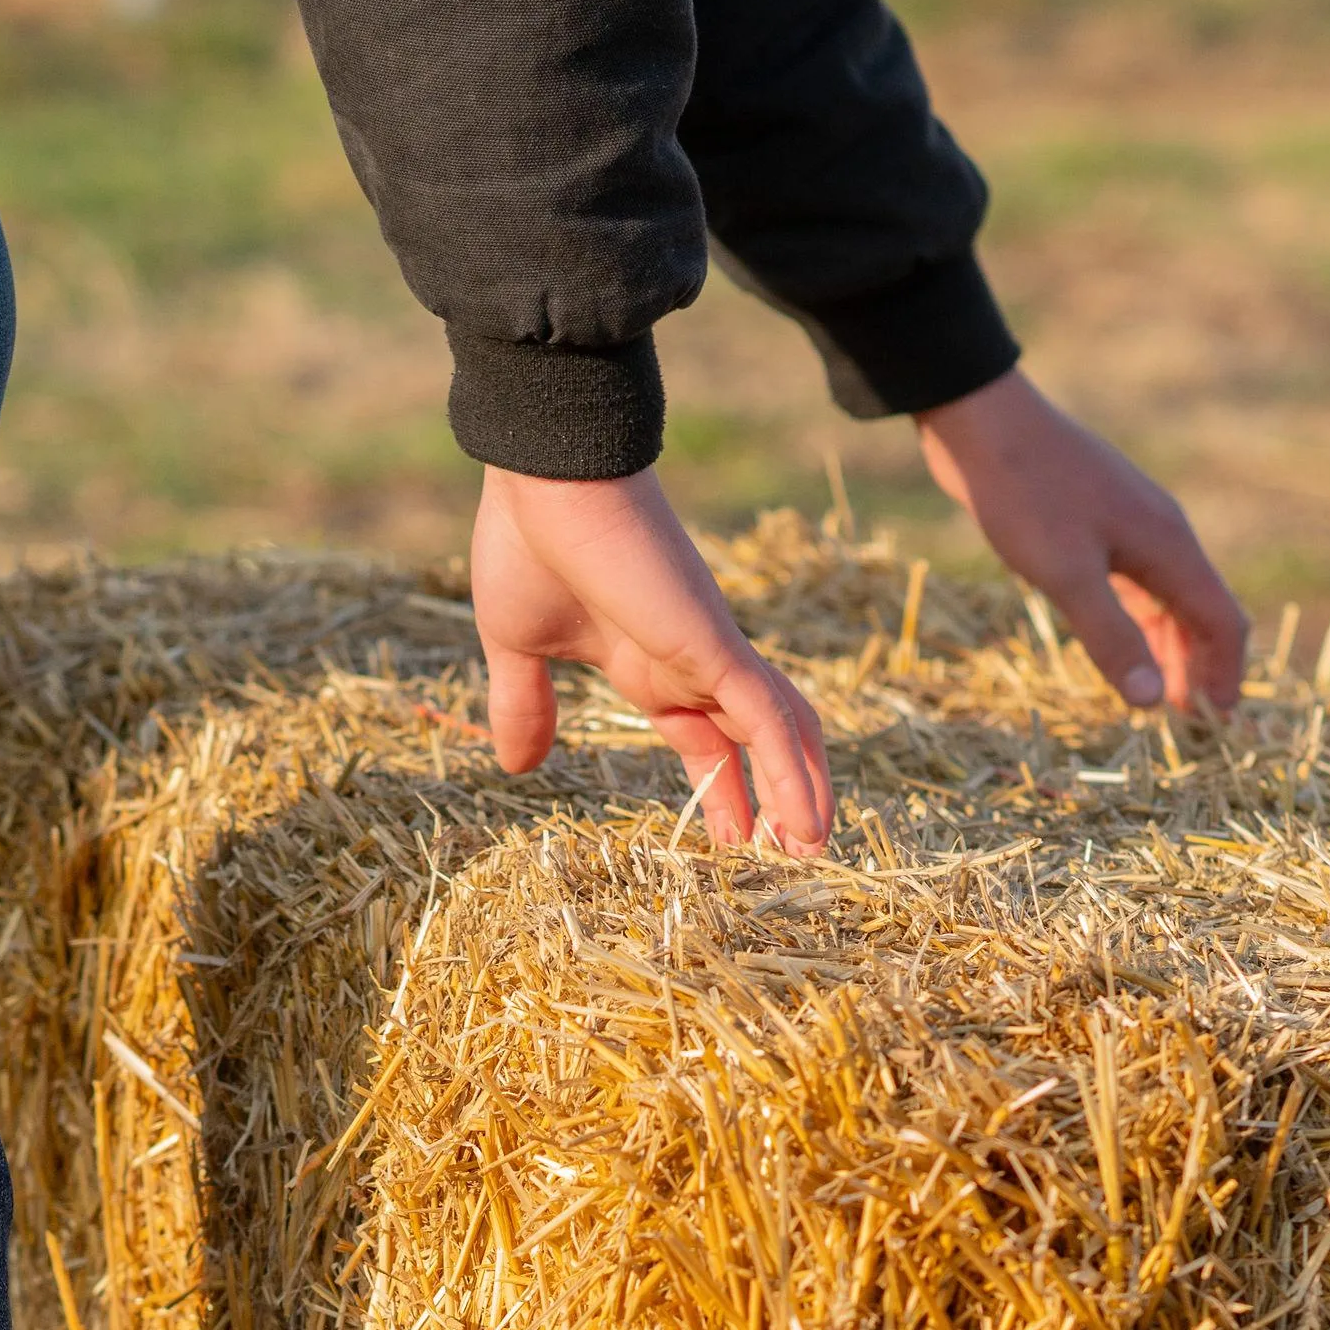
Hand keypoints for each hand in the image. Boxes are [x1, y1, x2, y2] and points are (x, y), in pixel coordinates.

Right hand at [472, 465, 833, 852]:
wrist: (546, 475)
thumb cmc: (528, 541)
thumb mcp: (517, 646)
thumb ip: (524, 704)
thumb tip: (517, 765)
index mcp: (646, 661)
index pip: (702, 733)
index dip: (719, 785)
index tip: (728, 836)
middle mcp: (689, 659)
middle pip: (754, 738)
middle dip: (769, 797)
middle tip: (782, 853)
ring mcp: (709, 653)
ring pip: (782, 732)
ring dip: (802, 792)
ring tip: (811, 849)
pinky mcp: (715, 648)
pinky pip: (772, 722)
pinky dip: (794, 775)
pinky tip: (804, 824)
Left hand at [916, 368, 1247, 714]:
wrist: (984, 424)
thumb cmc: (1025, 495)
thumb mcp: (1066, 574)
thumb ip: (1110, 636)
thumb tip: (1152, 700)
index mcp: (1169, 547)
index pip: (1220, 621)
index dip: (1224, 675)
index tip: (1216, 727)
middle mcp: (1163, 535)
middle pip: (1201, 613)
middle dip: (1201, 669)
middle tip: (1191, 725)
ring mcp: (1131, 527)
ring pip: (1168, 600)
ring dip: (1170, 650)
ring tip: (1160, 698)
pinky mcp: (1096, 524)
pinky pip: (1135, 585)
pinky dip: (1140, 623)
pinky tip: (1122, 646)